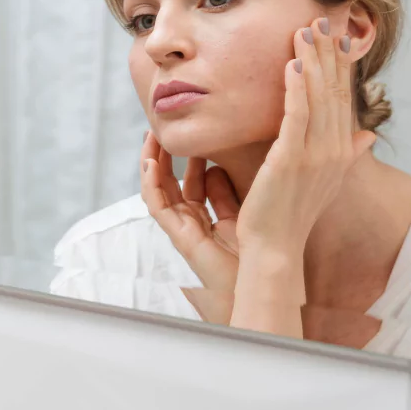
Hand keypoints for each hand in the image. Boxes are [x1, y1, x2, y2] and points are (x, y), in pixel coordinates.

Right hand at [140, 132, 241, 295]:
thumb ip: (227, 192)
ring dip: (152, 164)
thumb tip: (215, 166)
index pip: (192, 182)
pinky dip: (150, 184)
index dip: (188, 159)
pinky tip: (149, 163)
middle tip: (164, 129)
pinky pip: (157, 206)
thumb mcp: (242, 213)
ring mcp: (182, 228)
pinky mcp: (178, 235)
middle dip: (165, 156)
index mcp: (209, 216)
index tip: (192, 135)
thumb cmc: (256, 254)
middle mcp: (192, 221)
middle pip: (170, 183)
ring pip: (158, 190)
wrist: (261, 281)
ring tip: (151, 137)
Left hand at [237, 18, 375, 255]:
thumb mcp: (324, 180)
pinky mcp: (289, 161)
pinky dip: (295, 88)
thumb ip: (345, 154)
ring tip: (305, 31)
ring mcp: (313, 155)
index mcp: (339, 152)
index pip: (341, 99)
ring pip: (316, 98)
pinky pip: (295, 117)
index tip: (335, 38)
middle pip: (332, 92)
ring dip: (311, 61)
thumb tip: (367, 135)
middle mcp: (332, 150)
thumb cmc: (291, 214)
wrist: (275, 248)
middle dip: (327, 55)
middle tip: (320, 20)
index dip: (339, 67)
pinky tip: (291, 64)